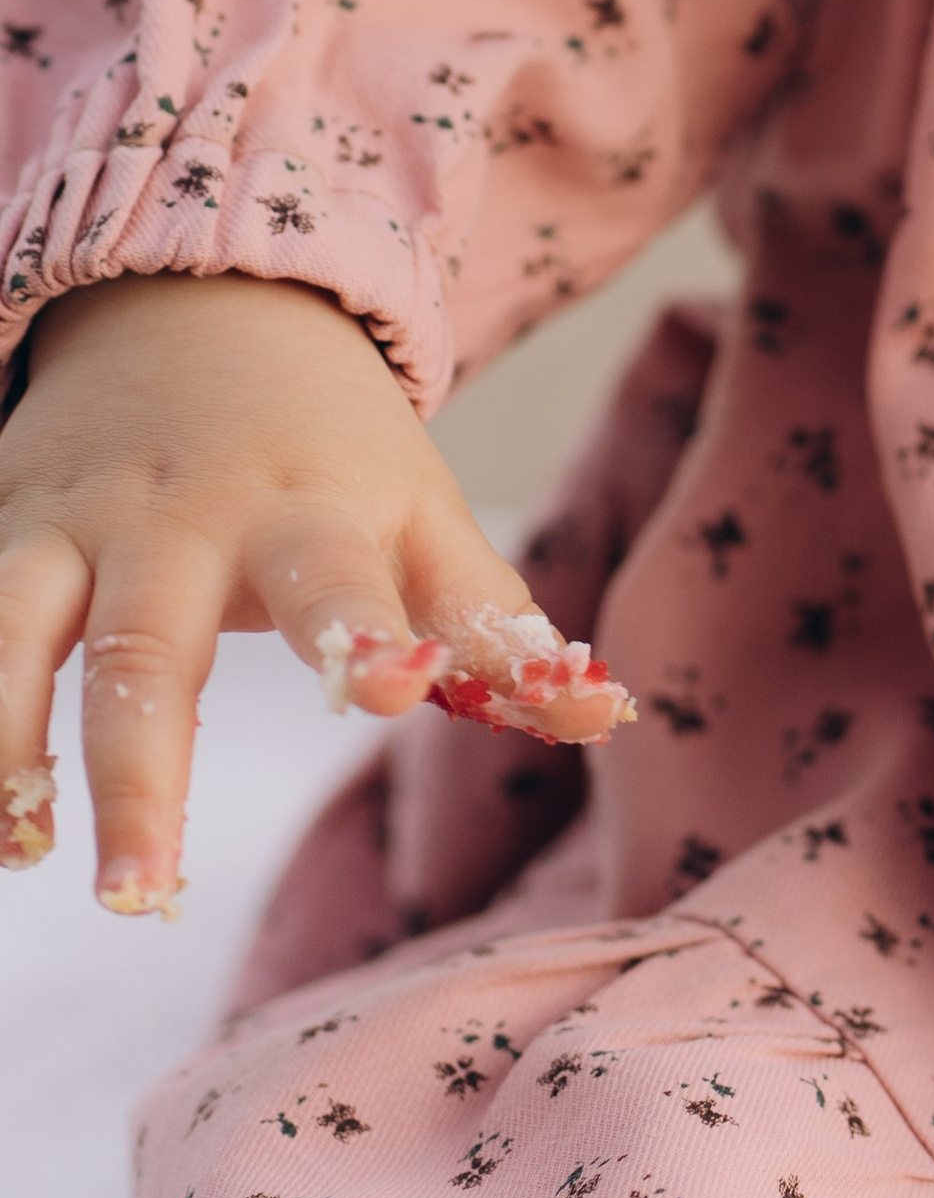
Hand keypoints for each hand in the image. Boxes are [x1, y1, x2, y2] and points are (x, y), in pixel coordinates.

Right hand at [0, 271, 601, 914]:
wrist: (204, 299)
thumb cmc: (334, 447)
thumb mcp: (425, 512)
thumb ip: (499, 627)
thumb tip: (608, 723)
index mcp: (308, 510)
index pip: (339, 581)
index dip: (364, 637)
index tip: (390, 692)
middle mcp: (179, 517)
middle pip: (150, 648)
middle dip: (141, 774)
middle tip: (144, 898)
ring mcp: (72, 521)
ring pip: (15, 636)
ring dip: (7, 750)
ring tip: (23, 855)